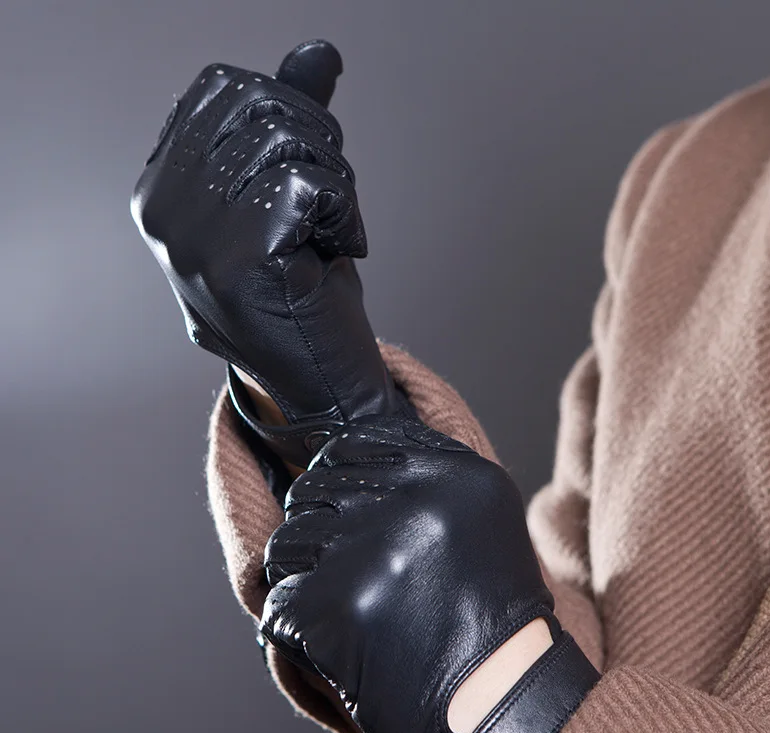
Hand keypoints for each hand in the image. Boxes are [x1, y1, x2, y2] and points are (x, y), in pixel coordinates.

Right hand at [131, 41, 402, 464]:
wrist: (320, 382)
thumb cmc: (306, 288)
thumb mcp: (292, 196)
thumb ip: (293, 124)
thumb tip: (318, 52)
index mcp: (162, 188)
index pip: (225, 87)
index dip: (290, 111)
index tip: (309, 174)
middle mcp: (163, 208)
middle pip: (260, 104)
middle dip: (321, 144)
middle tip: (331, 205)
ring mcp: (192, 235)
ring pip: (289, 140)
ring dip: (337, 183)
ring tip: (332, 235)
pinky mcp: (236, 258)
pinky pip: (313, 185)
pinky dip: (346, 214)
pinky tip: (338, 254)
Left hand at [260, 416, 581, 732]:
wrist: (500, 703)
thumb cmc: (488, 611)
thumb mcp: (482, 513)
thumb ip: (421, 472)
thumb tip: (338, 452)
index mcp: (451, 474)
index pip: (349, 444)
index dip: (335, 477)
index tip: (345, 507)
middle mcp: (411, 505)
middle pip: (310, 488)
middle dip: (318, 525)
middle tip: (350, 567)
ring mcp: (370, 556)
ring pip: (286, 541)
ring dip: (302, 574)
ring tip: (347, 604)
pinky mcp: (334, 610)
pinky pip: (278, 600)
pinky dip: (297, 624)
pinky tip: (339, 639)